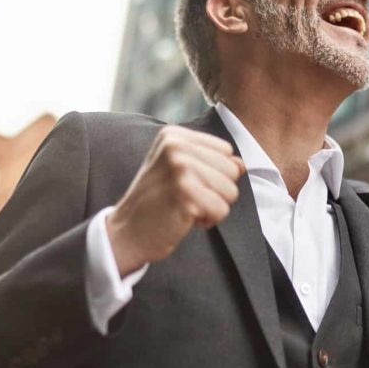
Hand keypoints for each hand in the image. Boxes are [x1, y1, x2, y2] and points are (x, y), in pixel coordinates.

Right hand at [106, 125, 245, 275]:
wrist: (126, 232)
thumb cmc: (157, 201)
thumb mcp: (179, 171)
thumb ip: (211, 162)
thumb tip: (242, 165)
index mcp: (173, 136)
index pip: (226, 151)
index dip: (215, 174)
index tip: (187, 183)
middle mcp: (176, 147)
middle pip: (232, 170)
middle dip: (217, 192)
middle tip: (187, 198)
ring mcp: (179, 169)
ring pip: (231, 191)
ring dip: (213, 207)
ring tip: (186, 207)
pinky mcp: (184, 194)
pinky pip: (222, 210)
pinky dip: (209, 220)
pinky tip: (186, 219)